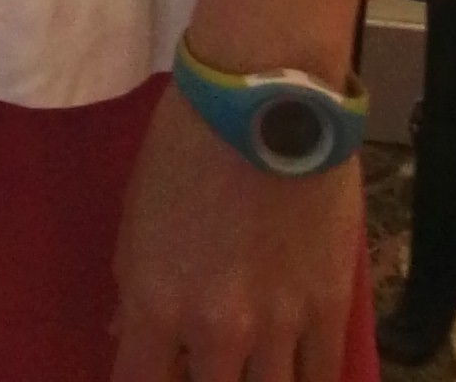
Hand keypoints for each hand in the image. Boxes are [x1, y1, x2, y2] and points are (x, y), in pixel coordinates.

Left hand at [111, 85, 364, 379]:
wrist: (268, 100)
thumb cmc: (186, 142)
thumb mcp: (138, 212)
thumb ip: (134, 285)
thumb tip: (126, 337)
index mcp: (156, 302)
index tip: (152, 376)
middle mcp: (216, 330)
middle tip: (206, 362)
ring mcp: (278, 327)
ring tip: (250, 367)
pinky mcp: (329, 311)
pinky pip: (322, 378)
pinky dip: (307, 380)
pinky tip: (297, 374)